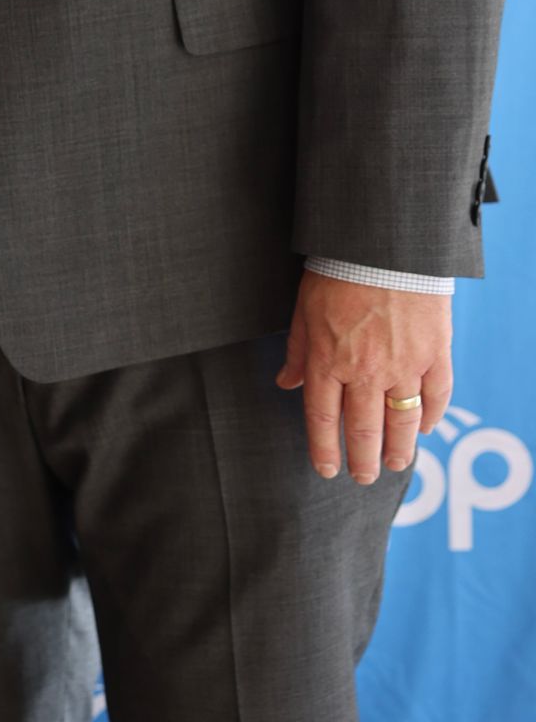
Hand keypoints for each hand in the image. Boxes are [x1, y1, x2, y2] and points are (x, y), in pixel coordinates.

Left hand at [276, 271, 452, 485]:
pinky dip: (430, 416)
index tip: (327, 471)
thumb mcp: (303, 309)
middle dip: (363, 461)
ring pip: (402, 422)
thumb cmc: (336, 272)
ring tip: (395, 465)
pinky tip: (424, 429)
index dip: (324, 450)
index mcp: (327, 361)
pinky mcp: (434, 353)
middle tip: (364, 477)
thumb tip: (286, 384)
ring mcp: (403, 365)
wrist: (382, 243)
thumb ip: (297, 351)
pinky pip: (435, 396)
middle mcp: (365, 371)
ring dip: (398, 450)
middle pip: (364, 430)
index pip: (323, 420)